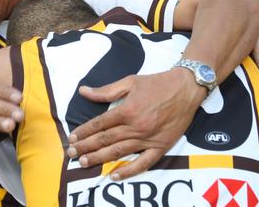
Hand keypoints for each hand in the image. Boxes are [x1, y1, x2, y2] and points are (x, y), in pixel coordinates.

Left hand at [66, 68, 204, 179]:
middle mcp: (136, 126)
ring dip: (99, 158)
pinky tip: (114, 175)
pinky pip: (143, 163)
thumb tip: (84, 92)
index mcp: (127, 110)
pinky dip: (128, 171)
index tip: (72, 137)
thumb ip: (106, 91)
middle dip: (86, 147)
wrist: (186, 88)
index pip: (99, 124)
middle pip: (105, 140)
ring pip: (119, 152)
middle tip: (71, 154)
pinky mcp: (160, 147)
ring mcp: (148, 139)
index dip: (84, 131)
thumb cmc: (158, 83)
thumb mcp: (130, 81)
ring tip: (84, 163)